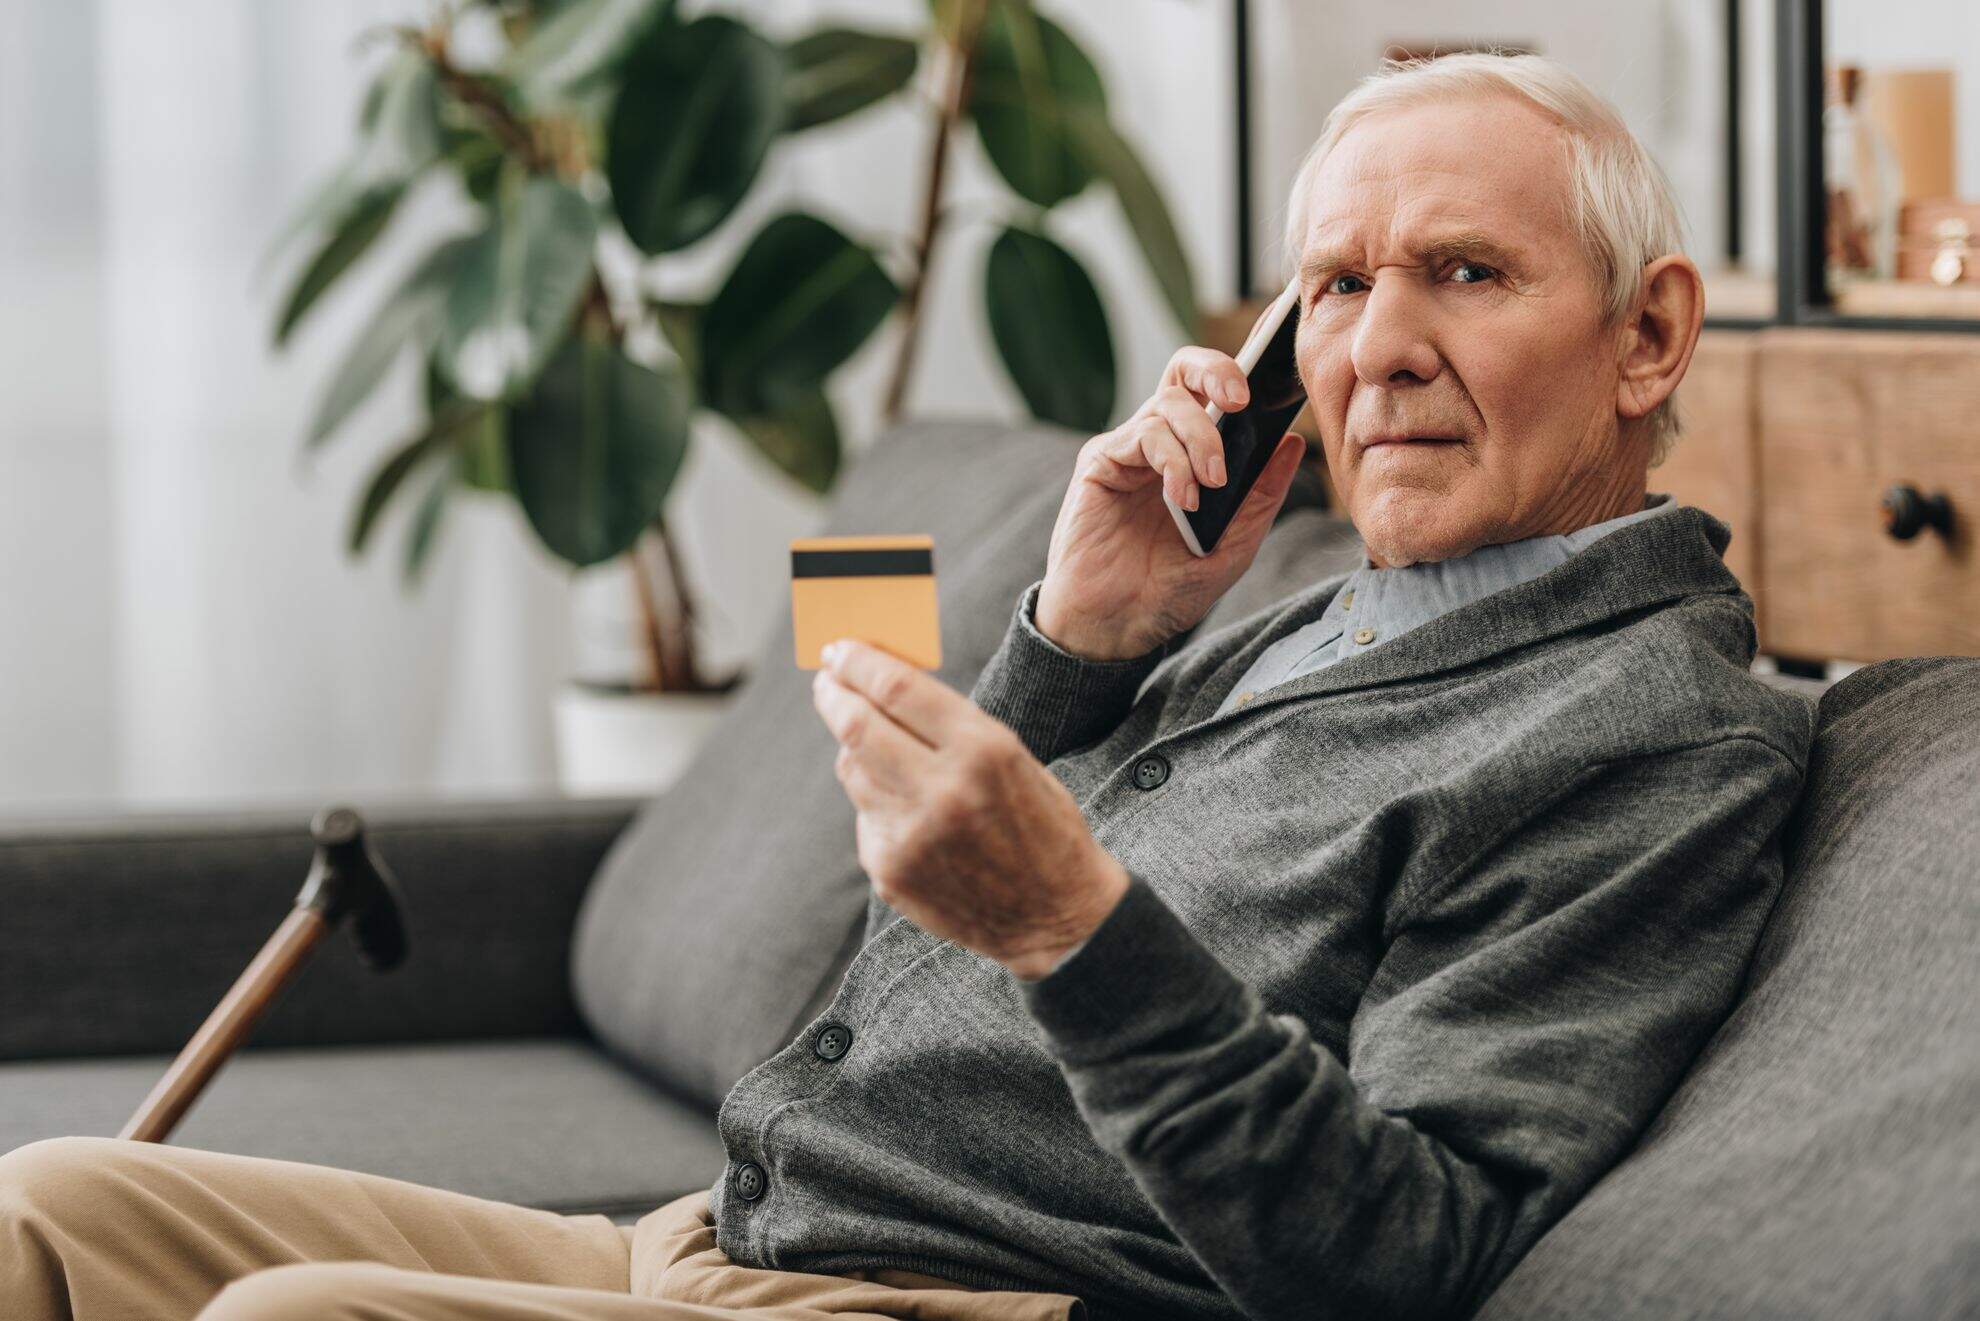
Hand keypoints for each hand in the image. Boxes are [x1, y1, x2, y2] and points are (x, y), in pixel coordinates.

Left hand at [811, 638, 1129, 979]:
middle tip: (826, 681)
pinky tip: (909, 811)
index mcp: (983, 751)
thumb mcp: (1013, 758)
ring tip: (874, 744)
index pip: (897, 688)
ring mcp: (911, 836)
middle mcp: (942, 791)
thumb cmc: (1040, 825)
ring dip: (855, 748)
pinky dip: (876, 801)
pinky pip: (866, 815)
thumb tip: (881, 688)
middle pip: (857, 725)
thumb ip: (951, 725)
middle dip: (834, 695)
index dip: (859, 662)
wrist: (1056, 917)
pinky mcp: (891, 870)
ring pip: (852, 769)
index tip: (840, 649)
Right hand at [1034, 337, 1309, 659]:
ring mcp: (1128, 450)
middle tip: (1241, 401)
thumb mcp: (1234, 544)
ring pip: (1169, 402)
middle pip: (1184, 370)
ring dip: (1201, 440)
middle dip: (1218, 371)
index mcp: (1191, 455)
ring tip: (1211, 487)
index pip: (1214, 393)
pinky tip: (1182, 499)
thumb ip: (1261, 495)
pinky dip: (1173, 461)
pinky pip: (1144, 435)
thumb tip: (1292, 442)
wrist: (1118, 626)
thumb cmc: (1169, 590)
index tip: (1275, 378)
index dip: (1243, 374)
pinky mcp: (1101, 462)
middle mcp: (1158, 442)